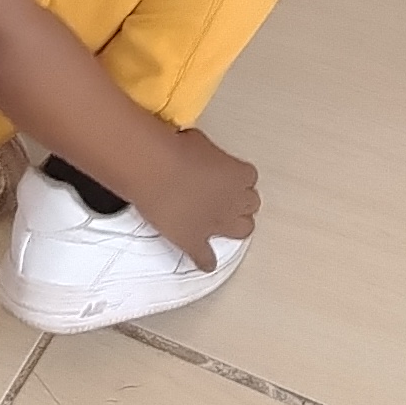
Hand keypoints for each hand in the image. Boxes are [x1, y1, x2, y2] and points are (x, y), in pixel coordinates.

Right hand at [125, 126, 260, 270]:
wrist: (154, 170)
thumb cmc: (175, 148)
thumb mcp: (200, 143)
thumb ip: (210, 157)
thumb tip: (202, 158)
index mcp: (239, 175)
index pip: (249, 178)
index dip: (237, 178)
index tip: (227, 177)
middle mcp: (234, 201)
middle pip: (251, 204)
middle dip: (241, 201)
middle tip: (227, 199)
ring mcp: (217, 224)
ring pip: (242, 231)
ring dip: (235, 227)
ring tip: (224, 224)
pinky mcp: (195, 241)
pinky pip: (206, 258)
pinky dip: (206, 260)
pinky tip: (205, 262)